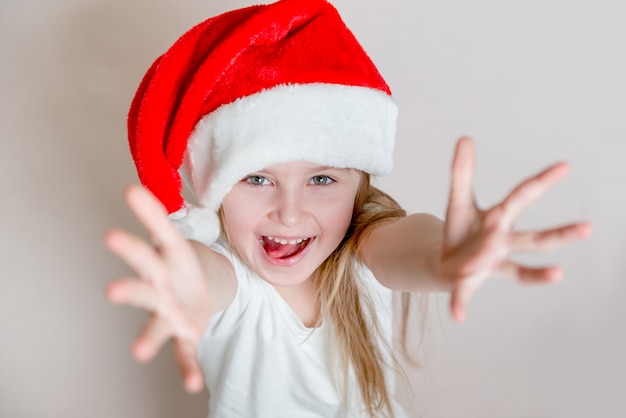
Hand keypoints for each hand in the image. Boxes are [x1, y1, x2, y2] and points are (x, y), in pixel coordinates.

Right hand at [105, 185, 211, 392]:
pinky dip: (187, 368)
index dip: (139, 230)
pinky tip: (194, 384)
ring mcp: (169, 314)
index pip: (153, 241)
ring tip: (139, 352)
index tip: (121, 213)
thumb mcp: (172, 240)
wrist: (193, 295)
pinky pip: (184, 353)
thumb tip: (134, 186)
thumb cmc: (177, 268)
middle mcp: (158, 289)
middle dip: (129, 288)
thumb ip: (156, 217)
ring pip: (156, 323)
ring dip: (148, 337)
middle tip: (112, 290)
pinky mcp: (184, 335)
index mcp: (160, 261)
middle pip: (143, 287)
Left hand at [440, 137, 591, 321]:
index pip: (522, 196)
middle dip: (559, 233)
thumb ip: (461, 172)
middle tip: (588, 228)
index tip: (565, 165)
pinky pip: (465, 294)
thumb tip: (465, 138)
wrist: (444, 261)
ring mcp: (491, 265)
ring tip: (559, 274)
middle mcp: (503, 243)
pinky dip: (461, 304)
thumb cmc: (459, 230)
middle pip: (535, 238)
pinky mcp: (469, 282)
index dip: (542, 181)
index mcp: (499, 218)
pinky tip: (458, 317)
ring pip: (518, 269)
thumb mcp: (457, 199)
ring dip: (537, 274)